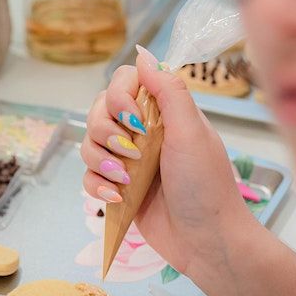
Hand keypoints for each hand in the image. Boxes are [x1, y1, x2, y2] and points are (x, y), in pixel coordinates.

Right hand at [81, 48, 256, 281]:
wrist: (206, 241)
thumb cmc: (206, 184)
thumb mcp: (191, 132)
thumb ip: (168, 91)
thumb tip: (142, 54)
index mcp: (163, 113)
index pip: (123, 83)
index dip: (119, 97)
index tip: (133, 119)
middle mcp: (143, 132)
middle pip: (98, 112)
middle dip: (105, 133)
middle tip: (131, 154)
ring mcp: (129, 162)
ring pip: (89, 145)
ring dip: (101, 161)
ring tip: (126, 180)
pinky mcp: (118, 190)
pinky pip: (89, 178)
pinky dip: (97, 187)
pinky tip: (117, 198)